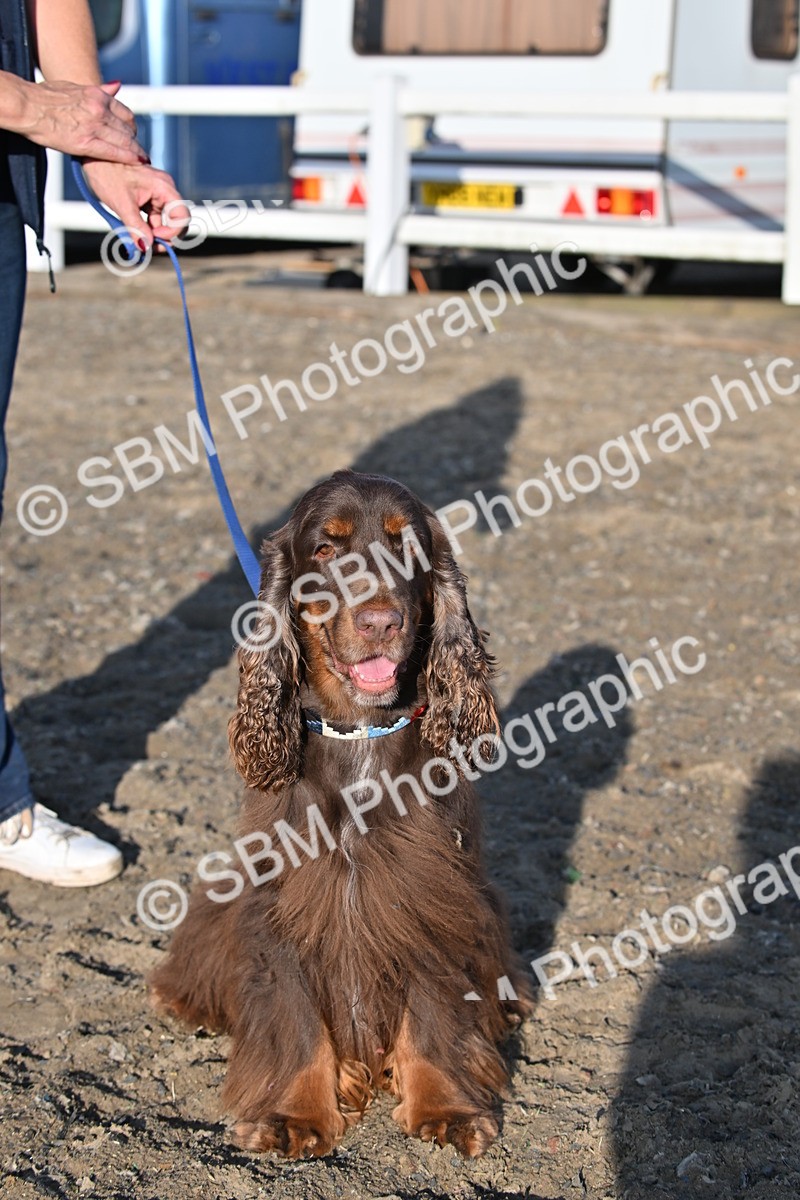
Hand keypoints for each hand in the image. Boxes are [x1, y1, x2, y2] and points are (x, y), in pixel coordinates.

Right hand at [9, 78, 146, 163]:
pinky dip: (129, 157)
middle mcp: (99, 109)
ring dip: (135, 151)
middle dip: (135, 140)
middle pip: (127, 128)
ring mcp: (93, 126)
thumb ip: (98, 90)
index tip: (133, 134)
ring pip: (124, 140)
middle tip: (140, 150)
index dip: (132, 126)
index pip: (125, 112)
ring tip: (142, 158)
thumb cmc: (45, 97)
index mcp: (96, 95)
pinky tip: (138, 161)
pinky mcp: (86, 143)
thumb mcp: (74, 86)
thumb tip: (117, 86)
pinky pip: (114, 152)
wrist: (28, 107)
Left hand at [82, 159, 189, 248]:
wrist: (95, 159)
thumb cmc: (108, 174)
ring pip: (164, 224)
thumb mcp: (122, 203)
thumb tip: (146, 247)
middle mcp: (165, 191)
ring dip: (154, 236)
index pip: (182, 216)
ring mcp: (157, 196)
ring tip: (140, 244)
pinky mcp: (148, 201)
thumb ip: (135, 227)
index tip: (156, 238)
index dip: (173, 231)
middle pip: (177, 222)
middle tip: (150, 248)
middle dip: (166, 238)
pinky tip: (136, 236)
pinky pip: (153, 220)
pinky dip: (146, 230)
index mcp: (164, 187)